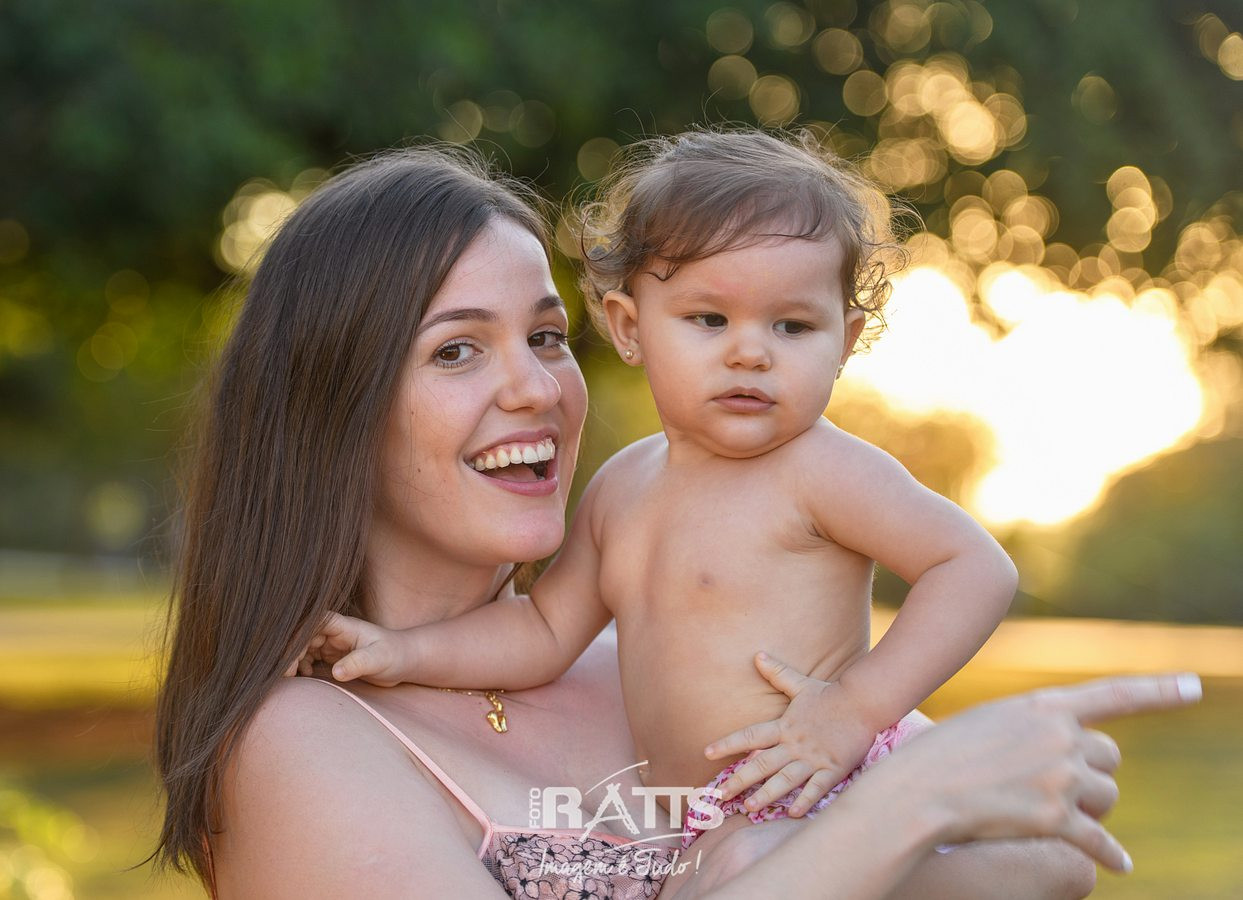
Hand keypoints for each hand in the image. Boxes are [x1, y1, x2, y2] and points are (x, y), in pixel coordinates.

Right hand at [284, 611, 412, 686]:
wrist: (404, 661)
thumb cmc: (395, 655)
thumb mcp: (379, 659)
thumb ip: (358, 663)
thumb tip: (336, 672)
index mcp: (342, 625)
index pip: (311, 623)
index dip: (296, 638)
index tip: (290, 659)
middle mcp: (333, 632)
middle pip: (302, 636)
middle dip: (290, 654)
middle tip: (286, 675)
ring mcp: (331, 644)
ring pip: (301, 647)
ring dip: (292, 661)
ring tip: (291, 678)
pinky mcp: (331, 656)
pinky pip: (308, 658)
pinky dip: (300, 666)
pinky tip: (304, 677)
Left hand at [704, 652, 880, 815]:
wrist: (862, 702)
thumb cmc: (830, 695)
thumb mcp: (801, 684)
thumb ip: (778, 673)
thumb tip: (757, 655)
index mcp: (784, 726)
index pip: (750, 736)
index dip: (728, 743)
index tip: (706, 752)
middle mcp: (794, 744)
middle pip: (762, 764)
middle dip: (740, 779)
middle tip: (721, 795)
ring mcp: (813, 758)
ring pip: (785, 779)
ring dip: (766, 794)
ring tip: (749, 807)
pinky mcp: (832, 768)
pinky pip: (816, 788)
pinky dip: (805, 801)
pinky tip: (793, 813)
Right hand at [880, 672, 1201, 872]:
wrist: (918, 791)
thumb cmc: (941, 755)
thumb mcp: (990, 720)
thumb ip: (1034, 724)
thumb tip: (1075, 742)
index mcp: (1042, 704)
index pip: (1113, 694)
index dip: (1158, 689)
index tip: (1194, 685)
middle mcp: (1059, 737)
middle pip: (1109, 756)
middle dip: (1093, 771)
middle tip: (1061, 783)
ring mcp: (1060, 777)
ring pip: (1106, 796)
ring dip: (1089, 807)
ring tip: (1052, 811)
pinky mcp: (1055, 818)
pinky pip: (1100, 840)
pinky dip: (1110, 853)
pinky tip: (1120, 864)